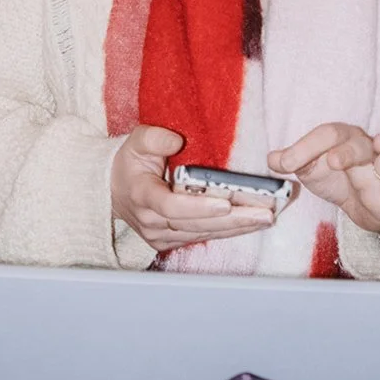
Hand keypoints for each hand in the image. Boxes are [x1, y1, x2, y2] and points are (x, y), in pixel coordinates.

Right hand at [111, 126, 278, 252]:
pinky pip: (203, 236)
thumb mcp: (136, 141)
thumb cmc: (129, 163)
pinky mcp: (171, 241)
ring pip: (204, 233)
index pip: (171, 207)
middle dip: (233, 219)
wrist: (114, 189)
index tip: (225, 203)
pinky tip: (250, 223)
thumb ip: (154, 138)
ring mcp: (161, 235)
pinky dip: (228, 230)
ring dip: (237, 227)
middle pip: (196, 224)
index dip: (199, 207)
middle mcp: (152, 221)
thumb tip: (176, 141)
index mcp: (142, 195)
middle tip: (263, 213)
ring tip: (265, 218)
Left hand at [267, 124, 379, 234]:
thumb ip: (291, 162)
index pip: (327, 135)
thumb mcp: (310, 170)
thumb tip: (271, 159)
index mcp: (341, 140)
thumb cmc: (336, 178)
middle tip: (332, 161)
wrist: (361, 207)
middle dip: (346, 151)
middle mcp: (365, 149)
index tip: (286, 162)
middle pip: (358, 144)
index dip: (306, 147)